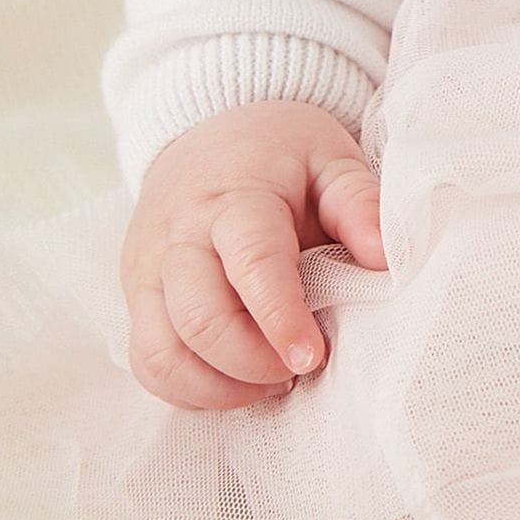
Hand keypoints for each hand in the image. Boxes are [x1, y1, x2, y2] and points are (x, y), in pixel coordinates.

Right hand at [119, 99, 386, 410]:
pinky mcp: (135, 297)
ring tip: (272, 380)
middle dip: (253, 364)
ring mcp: (148, 270)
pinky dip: (187, 389)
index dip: (280, 318)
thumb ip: (359, 203)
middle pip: (200, 319)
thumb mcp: (330, 158)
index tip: (312, 357)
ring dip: (219, 387)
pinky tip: (234, 381)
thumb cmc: (280, 153)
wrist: (209, 130)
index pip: (251, 264)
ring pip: (163, 352)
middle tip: (300, 368)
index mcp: (234, 198)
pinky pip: (146, 362)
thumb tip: (384, 259)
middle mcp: (179, 237)